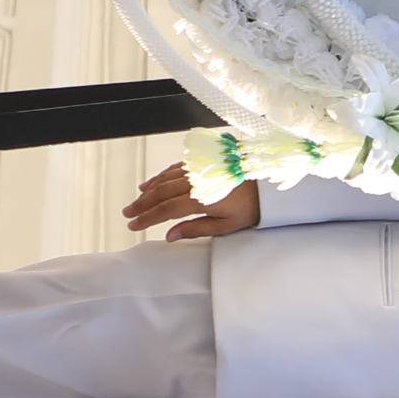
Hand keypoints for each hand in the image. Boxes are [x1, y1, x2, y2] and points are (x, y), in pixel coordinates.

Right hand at [122, 161, 263, 237]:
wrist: (270, 183)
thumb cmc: (252, 206)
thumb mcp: (227, 225)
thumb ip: (196, 229)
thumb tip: (170, 236)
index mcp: (201, 199)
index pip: (166, 210)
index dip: (147, 218)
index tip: (134, 225)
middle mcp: (196, 181)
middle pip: (161, 193)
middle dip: (142, 204)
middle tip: (128, 213)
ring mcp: (199, 169)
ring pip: (166, 179)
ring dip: (149, 190)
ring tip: (137, 200)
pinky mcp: (203, 162)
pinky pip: (176, 169)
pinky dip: (161, 176)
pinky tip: (153, 182)